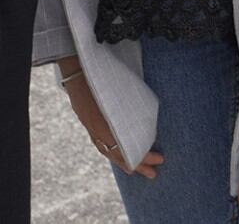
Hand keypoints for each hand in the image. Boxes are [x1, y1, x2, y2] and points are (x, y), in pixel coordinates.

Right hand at [56, 58, 162, 179]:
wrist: (78, 64)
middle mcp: (96, 127)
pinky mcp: (85, 119)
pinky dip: (110, 151)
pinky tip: (117, 154)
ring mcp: (89, 124)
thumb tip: (151, 123)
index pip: (127, 150)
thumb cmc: (104, 74)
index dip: (144, 157)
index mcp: (107, 123)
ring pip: (107, 150)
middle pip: (118, 154)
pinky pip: (99, 142)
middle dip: (137, 165)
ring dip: (122, 161)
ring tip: (135, 170)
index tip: (160, 159)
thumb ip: (134, 109)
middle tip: (153, 174)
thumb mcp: (124, 91)